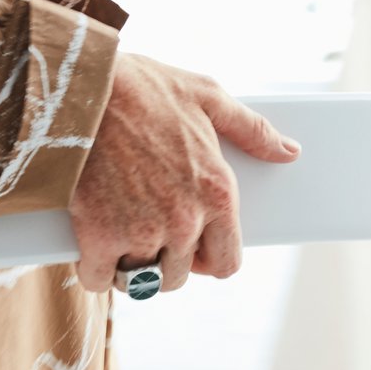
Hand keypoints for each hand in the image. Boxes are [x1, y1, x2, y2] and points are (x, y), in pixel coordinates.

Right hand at [69, 53, 299, 293]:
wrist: (82, 88)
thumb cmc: (143, 88)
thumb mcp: (207, 96)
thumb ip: (252, 130)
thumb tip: (288, 151)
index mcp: (216, 193)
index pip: (227, 262)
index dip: (209, 261)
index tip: (192, 252)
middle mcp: (183, 221)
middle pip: (178, 276)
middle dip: (164, 262)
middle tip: (148, 234)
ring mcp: (140, 232)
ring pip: (140, 281)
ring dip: (129, 268)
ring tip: (119, 240)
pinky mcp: (98, 237)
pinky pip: (99, 278)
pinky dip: (94, 269)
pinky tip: (91, 250)